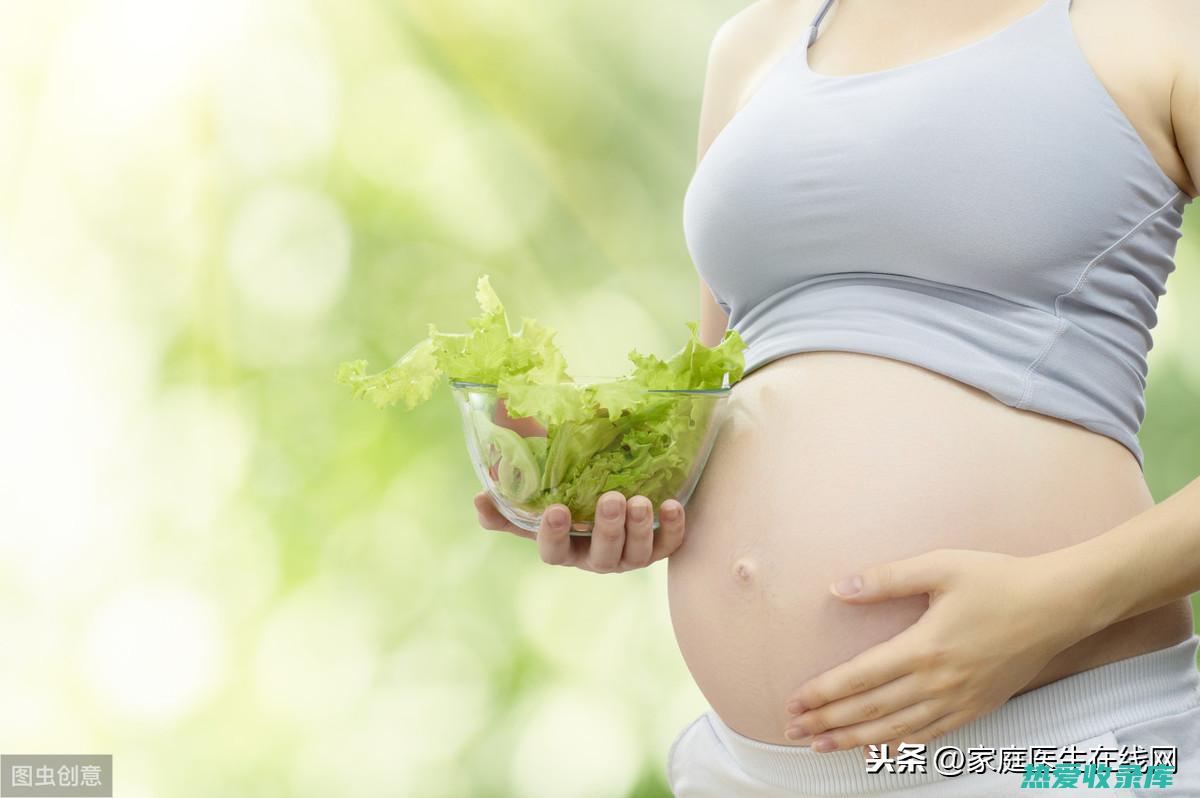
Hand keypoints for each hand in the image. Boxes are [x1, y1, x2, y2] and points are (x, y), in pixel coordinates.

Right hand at [473, 489, 686, 572]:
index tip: (556, 510)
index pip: (554, 552)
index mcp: (565, 549)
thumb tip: (479, 499)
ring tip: (641, 501)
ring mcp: (628, 556)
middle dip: (607, 528)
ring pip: (636, 553)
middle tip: (611, 498)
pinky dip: (674, 528)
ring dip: (640, 527)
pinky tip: (673, 504)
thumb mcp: (536, 510)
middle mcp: (597, 558)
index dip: (554, 535)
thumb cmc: (570, 507)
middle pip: (602, 554)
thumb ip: (507, 510)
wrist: (615, 502)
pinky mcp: (658, 547)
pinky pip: (669, 545)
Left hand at [782, 547, 1095, 754]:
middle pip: (871, 710)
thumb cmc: (999, 580)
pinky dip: (898, 744)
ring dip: (854, 740)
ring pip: (896, 729)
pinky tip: (878, 748)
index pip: (860, 678)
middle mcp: (939, 682)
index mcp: (924, 647)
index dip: (823, 693)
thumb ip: (886, 579)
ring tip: (821, 745)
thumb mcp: (939, 567)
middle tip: (793, 730)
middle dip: (828, 722)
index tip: (795, 702)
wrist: (1058, 605)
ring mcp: (959, 699)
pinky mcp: (977, 707)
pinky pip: (930, 734)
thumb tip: (839, 587)